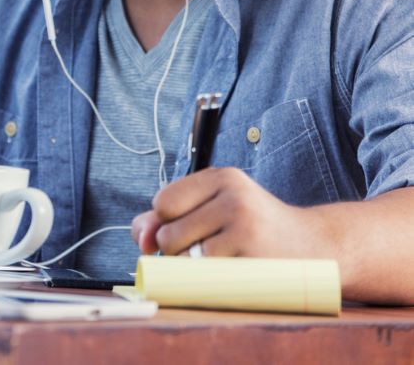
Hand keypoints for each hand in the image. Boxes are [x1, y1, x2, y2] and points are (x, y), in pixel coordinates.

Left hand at [131, 167, 317, 257]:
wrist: (319, 248)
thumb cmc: (257, 230)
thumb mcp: (216, 210)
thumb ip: (169, 218)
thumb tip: (139, 237)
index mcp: (221, 177)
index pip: (163, 201)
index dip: (167, 223)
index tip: (190, 230)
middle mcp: (232, 193)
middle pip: (168, 233)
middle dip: (179, 251)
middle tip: (211, 250)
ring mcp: (243, 221)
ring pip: (184, 256)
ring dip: (195, 269)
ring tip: (224, 262)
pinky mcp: (252, 251)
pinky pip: (206, 273)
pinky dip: (212, 281)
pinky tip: (235, 274)